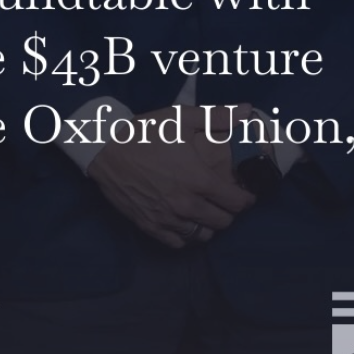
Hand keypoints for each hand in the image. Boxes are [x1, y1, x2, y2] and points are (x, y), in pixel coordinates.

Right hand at [87, 104, 254, 249]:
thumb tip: (247, 110)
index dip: (246, 198)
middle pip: (223, 222)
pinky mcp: (151, 226)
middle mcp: (186, 204)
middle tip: (223, 200)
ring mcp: (168, 218)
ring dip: (208, 224)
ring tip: (204, 210)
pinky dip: (186, 235)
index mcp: (198, 180)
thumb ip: (217, 116)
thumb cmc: (143, 133)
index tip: (244, 193)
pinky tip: (184, 220)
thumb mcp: (180, 118)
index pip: (237, 203)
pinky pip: (179, 242)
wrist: (105, 149)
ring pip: (203, 235)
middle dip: (228, 211)